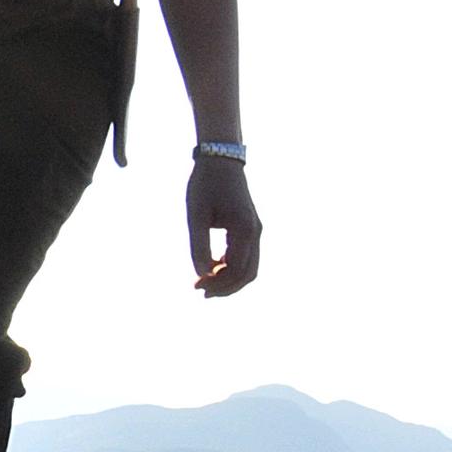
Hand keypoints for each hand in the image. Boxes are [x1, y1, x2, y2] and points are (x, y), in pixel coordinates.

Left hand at [189, 156, 260, 295]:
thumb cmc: (206, 185)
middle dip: (225, 287)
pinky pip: (246, 257)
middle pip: (248, 274)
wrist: (220, 161)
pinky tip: (211, 268)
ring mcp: (255, 231)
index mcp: (245, 229)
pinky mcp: (249, 229)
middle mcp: (255, 232)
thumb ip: (198, 245)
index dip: (218, 283)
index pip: (237, 269)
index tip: (195, 286)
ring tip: (203, 283)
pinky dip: (231, 268)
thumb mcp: (196, 215)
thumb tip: (202, 274)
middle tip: (200, 290)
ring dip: (229, 280)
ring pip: (249, 268)